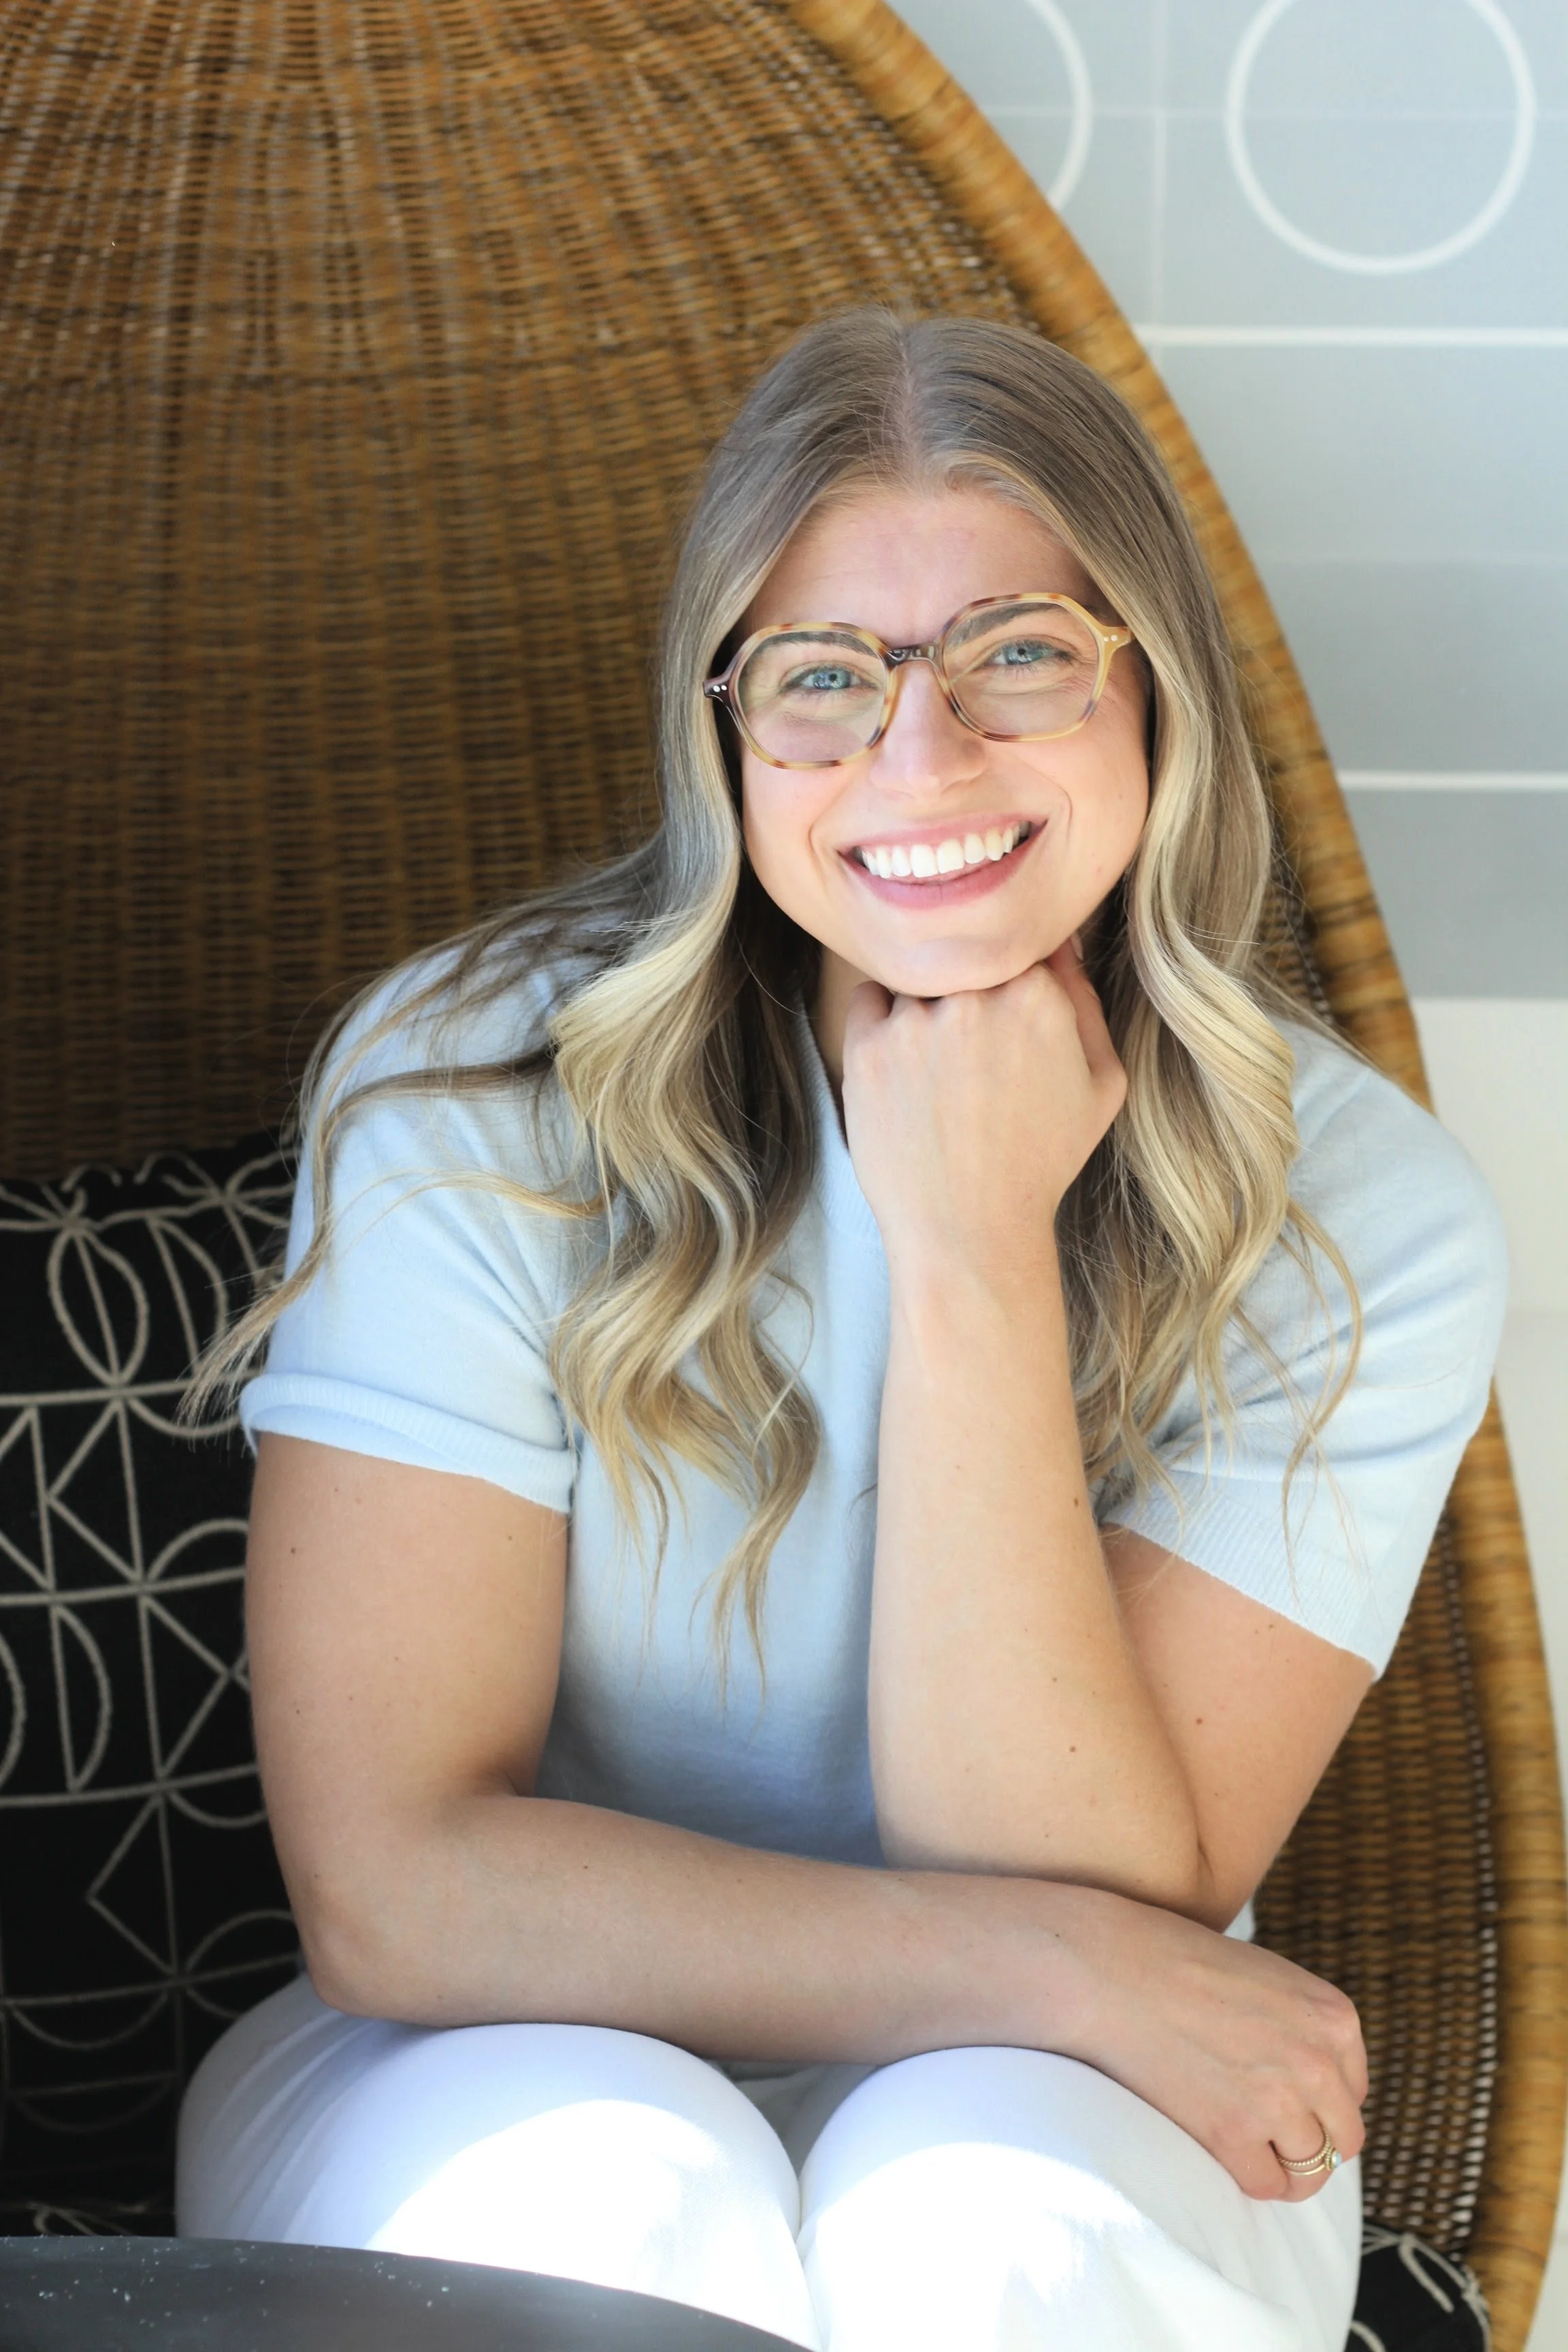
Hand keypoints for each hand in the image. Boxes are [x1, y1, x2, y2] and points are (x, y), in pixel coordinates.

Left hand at [840, 942, 1125, 1287]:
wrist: (969, 1230)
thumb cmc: (1041, 1162)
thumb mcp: (1102, 1085)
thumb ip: (1086, 1002)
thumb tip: (1059, 944)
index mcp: (1037, 996)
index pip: (1017, 946)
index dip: (1012, 980)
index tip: (1007, 1020)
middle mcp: (973, 997)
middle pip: (964, 957)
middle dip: (969, 992)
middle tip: (972, 1052)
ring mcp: (915, 1021)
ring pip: (918, 978)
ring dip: (927, 1008)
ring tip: (939, 1071)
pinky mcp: (867, 1047)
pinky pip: (869, 997)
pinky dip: (882, 1020)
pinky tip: (904, 1066)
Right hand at [1055, 1885, 1366, 2201]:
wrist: (1108, 1967)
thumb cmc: (1174, 1961)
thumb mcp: (1264, 1978)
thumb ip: (1299, 2028)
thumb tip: (1309, 2089)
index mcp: (1332, 2016)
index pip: (1353, 2091)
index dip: (1319, 2103)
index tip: (1285, 2101)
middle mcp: (1317, 2061)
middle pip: (1343, 2138)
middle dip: (1311, 2142)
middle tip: (1269, 2135)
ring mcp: (1277, 2101)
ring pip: (1310, 2170)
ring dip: (1281, 2165)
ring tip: (1245, 2147)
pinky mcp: (1232, 2134)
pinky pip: (1265, 2185)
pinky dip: (1248, 2176)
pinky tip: (1221, 2150)